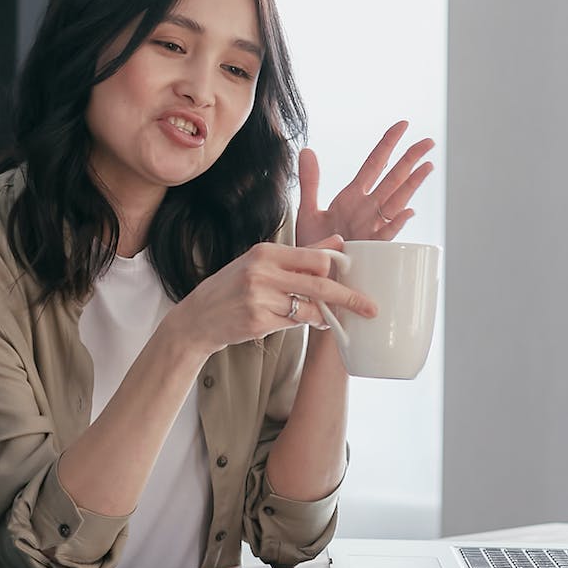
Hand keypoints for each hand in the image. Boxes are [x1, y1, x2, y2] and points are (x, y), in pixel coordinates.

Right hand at [169, 237, 374, 355]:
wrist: (198, 318)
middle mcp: (262, 272)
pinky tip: (297, 322)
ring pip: (309, 309)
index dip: (338, 269)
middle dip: (349, 298)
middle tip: (369, 308)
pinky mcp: (258, 322)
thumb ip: (301, 255)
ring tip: (325, 318)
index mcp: (265, 252)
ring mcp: (259, 298)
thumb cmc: (231, 288)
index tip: (354, 277)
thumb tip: (339, 243)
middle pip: (321, 284)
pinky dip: (301, 324)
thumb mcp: (261, 263)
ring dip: (322, 316)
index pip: (316, 258)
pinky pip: (294, 324)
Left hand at [295, 121, 434, 246]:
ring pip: (396, 202)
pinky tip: (408, 210)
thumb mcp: (309, 210)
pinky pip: (385, 235)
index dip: (387, 145)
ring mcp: (371, 228)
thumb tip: (306, 150)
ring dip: (411, 185)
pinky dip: (396, 223)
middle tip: (429, 141)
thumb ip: (311, 181)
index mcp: (352, 197)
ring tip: (427, 166)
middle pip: (393, 180)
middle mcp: (366, 210)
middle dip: (410, 160)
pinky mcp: (370, 249)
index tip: (402, 125)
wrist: (310, 274)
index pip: (374, 165)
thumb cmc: (313, 244)